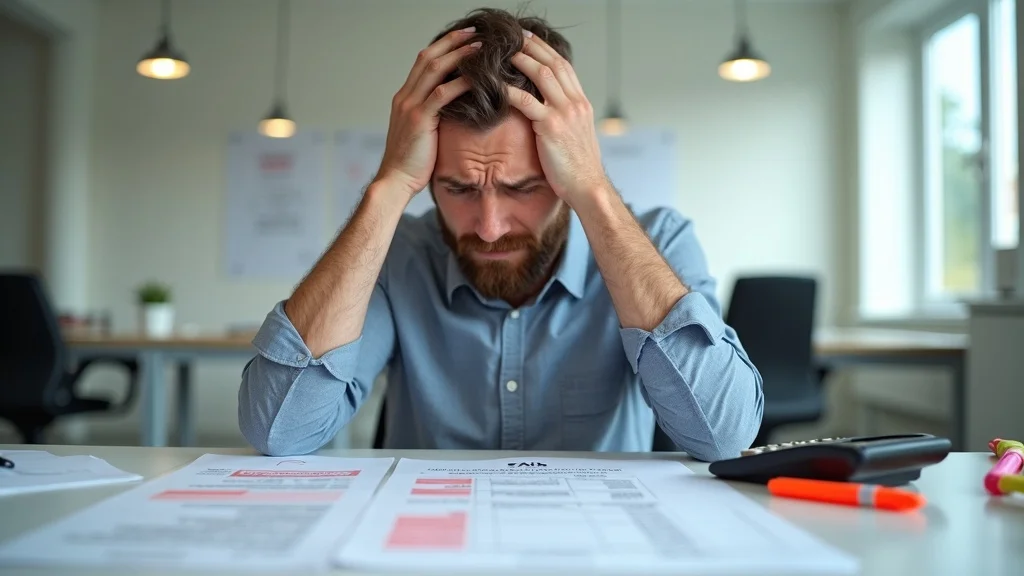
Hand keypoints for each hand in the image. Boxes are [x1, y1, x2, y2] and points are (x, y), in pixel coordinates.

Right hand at [373, 28, 479, 198]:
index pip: (423, 61)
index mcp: (405, 97)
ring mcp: (410, 106)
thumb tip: (457, 107)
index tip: (465, 37)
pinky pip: (442, 95)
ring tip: (480, 47)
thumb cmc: (413, 162)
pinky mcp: (419, 120)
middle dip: (452, 42)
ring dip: (459, 56)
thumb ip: (434, 115)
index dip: (444, 46)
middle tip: (475, 32)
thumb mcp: (422, 132)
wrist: (396, 181)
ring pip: (434, 70)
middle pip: (428, 58)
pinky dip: (460, 83)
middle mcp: (405, 96)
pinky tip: (477, 78)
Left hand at [506, 33, 608, 204]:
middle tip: (513, 36)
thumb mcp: (576, 135)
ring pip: (542, 75)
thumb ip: (565, 117)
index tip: (529, 39)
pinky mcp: (551, 127)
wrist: (587, 186)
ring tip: (503, 52)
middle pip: (553, 63)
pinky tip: (496, 85)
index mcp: (581, 103)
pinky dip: (510, 91)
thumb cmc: (578, 167)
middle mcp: (576, 103)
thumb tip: (547, 110)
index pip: (564, 66)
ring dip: (521, 60)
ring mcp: (565, 113)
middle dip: (532, 46)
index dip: (545, 50)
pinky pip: (527, 101)